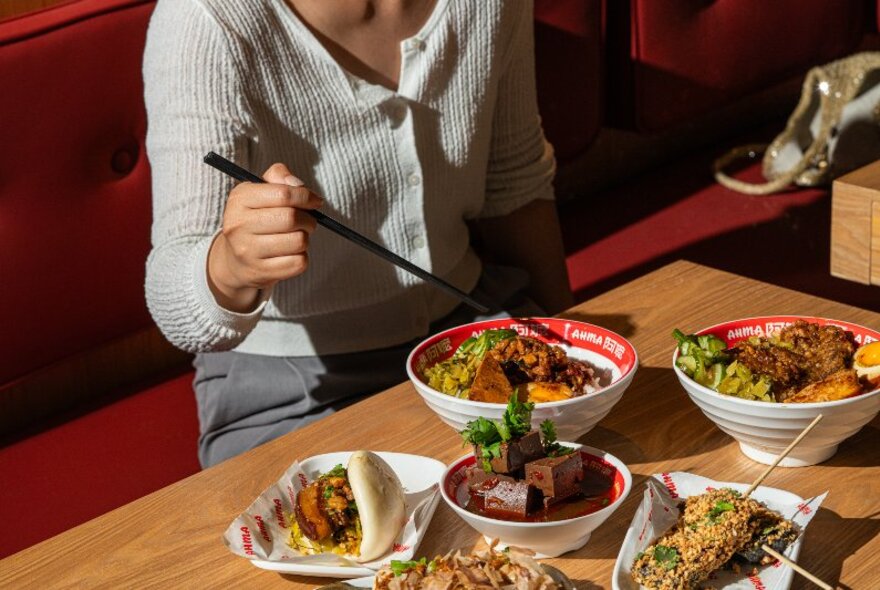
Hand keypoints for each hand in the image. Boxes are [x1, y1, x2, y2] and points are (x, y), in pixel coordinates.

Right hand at [207, 163, 321, 312]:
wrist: (234, 259)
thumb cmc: (256, 218)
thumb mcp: (260, 190)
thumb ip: (279, 176)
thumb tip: (298, 185)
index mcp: (239, 199)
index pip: (282, 194)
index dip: (305, 196)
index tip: (315, 201)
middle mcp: (238, 225)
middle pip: (291, 218)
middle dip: (308, 219)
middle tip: (307, 221)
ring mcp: (248, 251)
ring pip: (299, 241)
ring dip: (305, 238)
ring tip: (295, 237)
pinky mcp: (261, 272)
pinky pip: (299, 263)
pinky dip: (301, 257)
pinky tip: (290, 254)